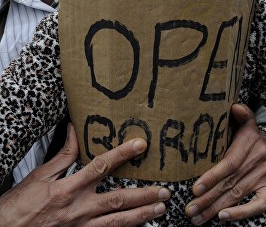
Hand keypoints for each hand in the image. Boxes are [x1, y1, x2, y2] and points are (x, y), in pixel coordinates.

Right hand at [0, 123, 169, 226]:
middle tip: (164, 190)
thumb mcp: (40, 175)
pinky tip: (138, 225)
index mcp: (69, 188)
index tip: (140, 145)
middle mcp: (79, 208)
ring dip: (141, 215)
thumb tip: (74, 130)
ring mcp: (82, 226)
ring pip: (117, 222)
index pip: (102, 166)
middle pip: (117, 199)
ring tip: (160, 209)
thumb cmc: (20, 205)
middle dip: (144, 194)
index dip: (122, 154)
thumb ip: (63, 153)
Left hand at [185, 104, 265, 224]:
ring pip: (238, 196)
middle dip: (208, 198)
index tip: (195, 189)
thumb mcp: (246, 120)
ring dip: (216, 208)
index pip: (228, 164)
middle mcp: (257, 162)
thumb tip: (234, 107)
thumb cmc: (248, 134)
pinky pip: (258, 205)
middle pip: (229, 184)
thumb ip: (241, 113)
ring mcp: (264, 177)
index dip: (212, 177)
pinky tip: (223, 217)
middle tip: (189, 209)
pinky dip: (242, 213)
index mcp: (248, 145)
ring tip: (197, 218)